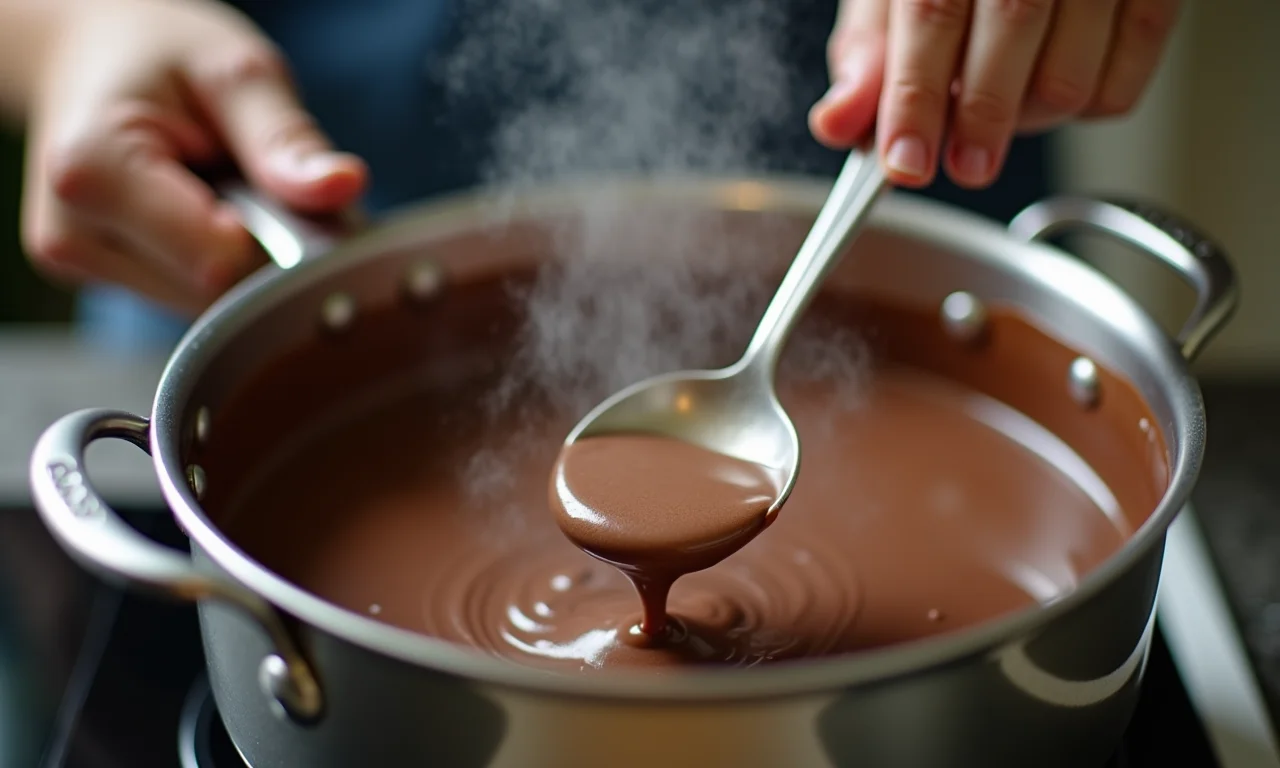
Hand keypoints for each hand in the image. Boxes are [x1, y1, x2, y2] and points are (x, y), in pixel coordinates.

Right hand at [21, 0, 366, 314]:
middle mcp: (70, 230)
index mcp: (94, 171)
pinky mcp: (96, 275)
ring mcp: (78, 260)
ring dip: (239, 259)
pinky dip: (216, 263)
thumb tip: (345, 186)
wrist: (91, 53)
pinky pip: (187, 297)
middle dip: (262, 250)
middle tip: (257, 183)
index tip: (285, 195)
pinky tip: (203, 212)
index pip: (218, 263)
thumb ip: (286, 139)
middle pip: (213, 292)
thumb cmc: (161, 55)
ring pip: (204, 305)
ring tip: (222, 190)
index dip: (275, 242)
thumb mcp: (237, 73)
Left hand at [809, 0, 1180, 188]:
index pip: (933, 13)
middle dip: (980, 119)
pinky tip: (1047, 91)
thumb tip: (839, 123)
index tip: (905, 162)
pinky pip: (1123, 84)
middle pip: (1013, 29)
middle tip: (964, 165)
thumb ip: (868, 55)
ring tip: (998, 115)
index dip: (915, 98)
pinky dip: (1081, 111)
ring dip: (1028, 122)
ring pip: (1074, 70)